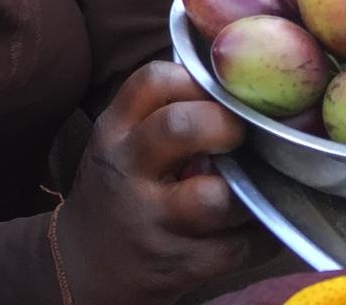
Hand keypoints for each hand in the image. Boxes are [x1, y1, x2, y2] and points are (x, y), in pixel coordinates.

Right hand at [56, 63, 271, 304]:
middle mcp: (127, 170)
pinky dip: (260, 235)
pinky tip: (257, 224)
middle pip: (181, 128)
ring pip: (215, 197)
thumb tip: (229, 84)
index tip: (217, 95)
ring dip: (247, 191)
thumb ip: (159, 112)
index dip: (196, 81)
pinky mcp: (180, 265)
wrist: (85, 263)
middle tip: (241, 135)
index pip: (153, 81)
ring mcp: (152, 221)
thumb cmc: (118, 188)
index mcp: (114, 131)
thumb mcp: (119, 142)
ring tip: (251, 187)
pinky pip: (238, 247)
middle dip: (225, 124)